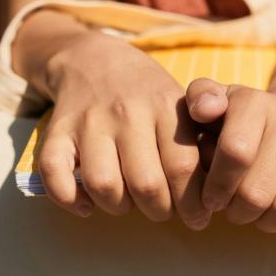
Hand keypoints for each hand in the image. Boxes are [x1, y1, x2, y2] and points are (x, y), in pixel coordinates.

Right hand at [38, 30, 210, 228]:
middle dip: (160, 211)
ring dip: (118, 207)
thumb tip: (220, 187)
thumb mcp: (182, 103)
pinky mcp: (57, 130)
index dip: (193, 203)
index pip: (183, 167)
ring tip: (128, 203)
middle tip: (164, 211)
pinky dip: (70, 199)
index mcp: (164, 107)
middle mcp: (127, 113)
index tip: (198, 217)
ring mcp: (90, 121)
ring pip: (104, 184)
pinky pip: (55, 173)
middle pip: (146, 183)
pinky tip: (87, 204)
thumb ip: (202, 139)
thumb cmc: (148, 93)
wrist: (94, 58)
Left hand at [185, 78, 275, 240]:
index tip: (210, 197)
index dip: (216, 186)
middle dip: (236, 211)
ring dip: (265, 222)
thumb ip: (199, 98)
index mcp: (257, 102)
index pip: (236, 153)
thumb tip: (206, 110)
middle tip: (232, 207)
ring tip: (257, 209)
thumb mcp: (214, 102)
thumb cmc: (241, 121)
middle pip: (256, 193)